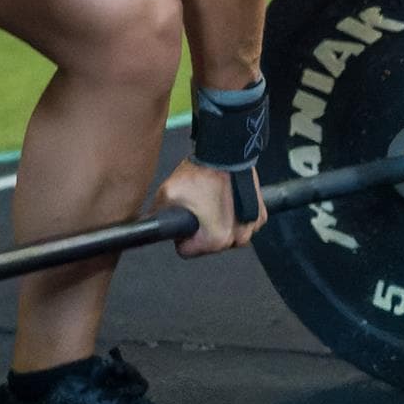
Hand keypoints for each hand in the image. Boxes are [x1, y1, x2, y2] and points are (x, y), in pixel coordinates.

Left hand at [150, 158, 267, 257]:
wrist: (225, 152)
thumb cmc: (200, 173)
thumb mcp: (167, 194)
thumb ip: (155, 216)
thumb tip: (144, 226)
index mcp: (215, 240)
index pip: (187, 251)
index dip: (180, 236)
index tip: (183, 221)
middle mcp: (237, 238)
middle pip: (209, 245)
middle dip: (201, 230)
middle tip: (196, 207)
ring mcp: (251, 227)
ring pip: (227, 235)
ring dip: (219, 224)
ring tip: (210, 201)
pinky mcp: (260, 214)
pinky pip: (242, 224)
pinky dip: (235, 216)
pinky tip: (226, 200)